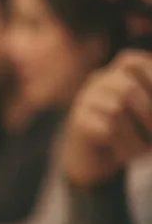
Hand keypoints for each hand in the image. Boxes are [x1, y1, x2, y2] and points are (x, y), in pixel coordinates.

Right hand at [61, 51, 151, 186]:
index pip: (132, 61)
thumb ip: (149, 105)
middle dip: (148, 113)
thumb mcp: (144, 114)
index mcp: (117, 73)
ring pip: (116, 109)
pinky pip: (106, 130)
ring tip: (142, 150)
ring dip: (136, 134)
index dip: (150, 78)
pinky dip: (124, 145)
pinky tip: (125, 154)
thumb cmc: (126, 133)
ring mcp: (84, 101)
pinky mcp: (78, 123)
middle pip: (127, 87)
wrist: (91, 161)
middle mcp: (98, 82)